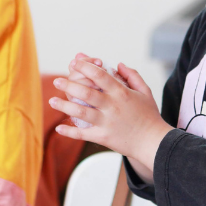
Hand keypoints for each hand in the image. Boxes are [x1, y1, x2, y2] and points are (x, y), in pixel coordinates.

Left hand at [50, 58, 171, 177]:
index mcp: (122, 93)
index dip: (86, 67)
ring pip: (80, 112)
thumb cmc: (149, 116)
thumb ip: (132, 75)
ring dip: (64, 106)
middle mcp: (112, 106)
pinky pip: (83, 134)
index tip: (75, 62)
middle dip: (69, 85)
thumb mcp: (145, 92)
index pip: (100, 76)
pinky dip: (69, 132)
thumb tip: (118, 64)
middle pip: (86, 92)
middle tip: (57, 81)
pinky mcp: (103, 137)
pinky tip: (59, 127)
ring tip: (51, 100)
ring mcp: (106, 123)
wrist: (154, 142)